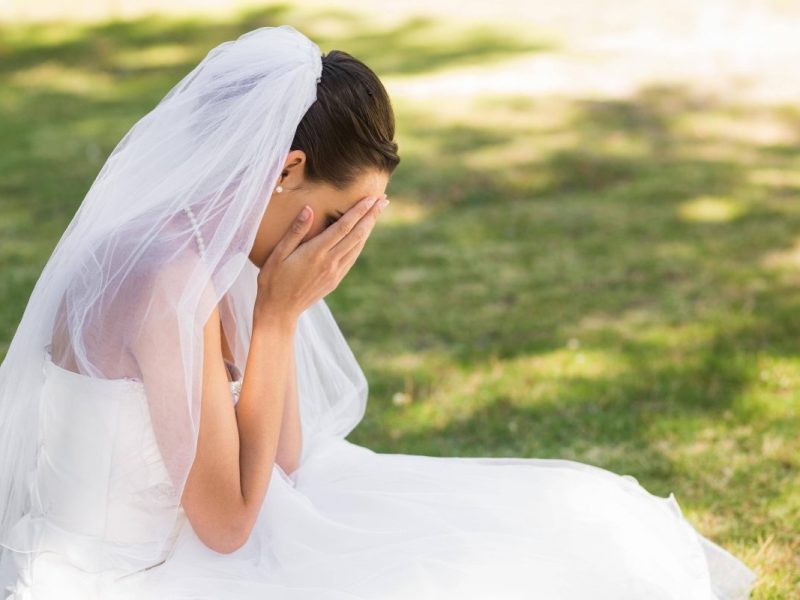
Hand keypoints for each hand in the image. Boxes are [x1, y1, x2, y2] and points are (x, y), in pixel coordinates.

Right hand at [253, 193, 388, 326]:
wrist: (279, 311)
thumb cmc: (273, 280)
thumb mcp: (278, 254)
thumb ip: (295, 231)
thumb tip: (309, 209)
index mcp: (316, 253)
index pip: (343, 227)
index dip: (359, 211)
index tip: (371, 198)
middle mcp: (330, 262)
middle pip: (357, 234)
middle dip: (371, 216)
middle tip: (384, 200)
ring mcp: (335, 272)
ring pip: (357, 246)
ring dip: (369, 228)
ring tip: (378, 213)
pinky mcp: (335, 280)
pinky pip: (352, 257)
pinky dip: (360, 243)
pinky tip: (363, 235)